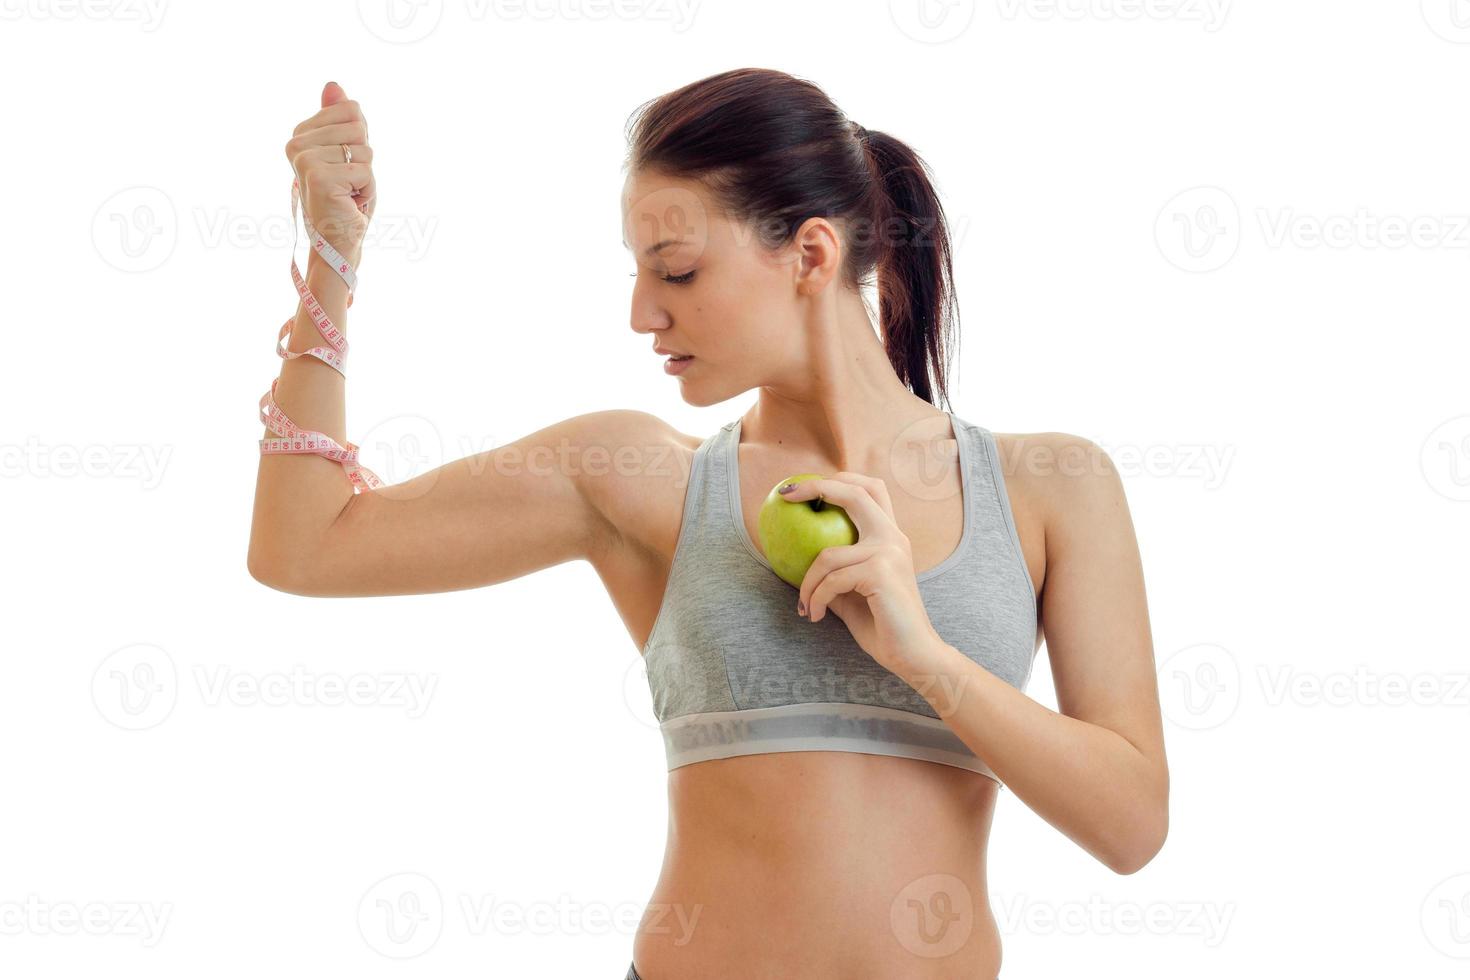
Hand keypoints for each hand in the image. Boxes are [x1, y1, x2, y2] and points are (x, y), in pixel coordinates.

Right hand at [284, 81, 374, 263]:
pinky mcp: (320, 178)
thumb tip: (333, 85)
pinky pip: (366, 172)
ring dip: (366, 177)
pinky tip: (350, 202)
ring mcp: (306, 161)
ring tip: (348, 192)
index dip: (360, 141)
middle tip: (348, 182)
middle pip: (359, 128)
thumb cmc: (345, 197)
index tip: (345, 164)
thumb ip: (339, 118)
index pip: (351, 110)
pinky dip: (367, 191)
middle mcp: (296, 145)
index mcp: (301, 134)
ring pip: (365, 151)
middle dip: (364, 159)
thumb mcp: (346, 151)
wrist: (338, 239)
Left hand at [783, 472, 941, 671]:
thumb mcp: (851, 593)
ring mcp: (889, 552)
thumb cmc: (882, 626)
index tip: (801, 487)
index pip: (870, 490)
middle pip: (855, 494)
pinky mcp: (880, 572)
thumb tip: (797, 560)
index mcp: (890, 537)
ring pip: (827, 555)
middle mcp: (893, 537)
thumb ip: (834, 572)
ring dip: (807, 584)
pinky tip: (814, 615)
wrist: (913, 655)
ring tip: (805, 606)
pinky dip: (816, 599)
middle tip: (786, 495)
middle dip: (816, 487)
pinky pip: (831, 581)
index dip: (837, 480)